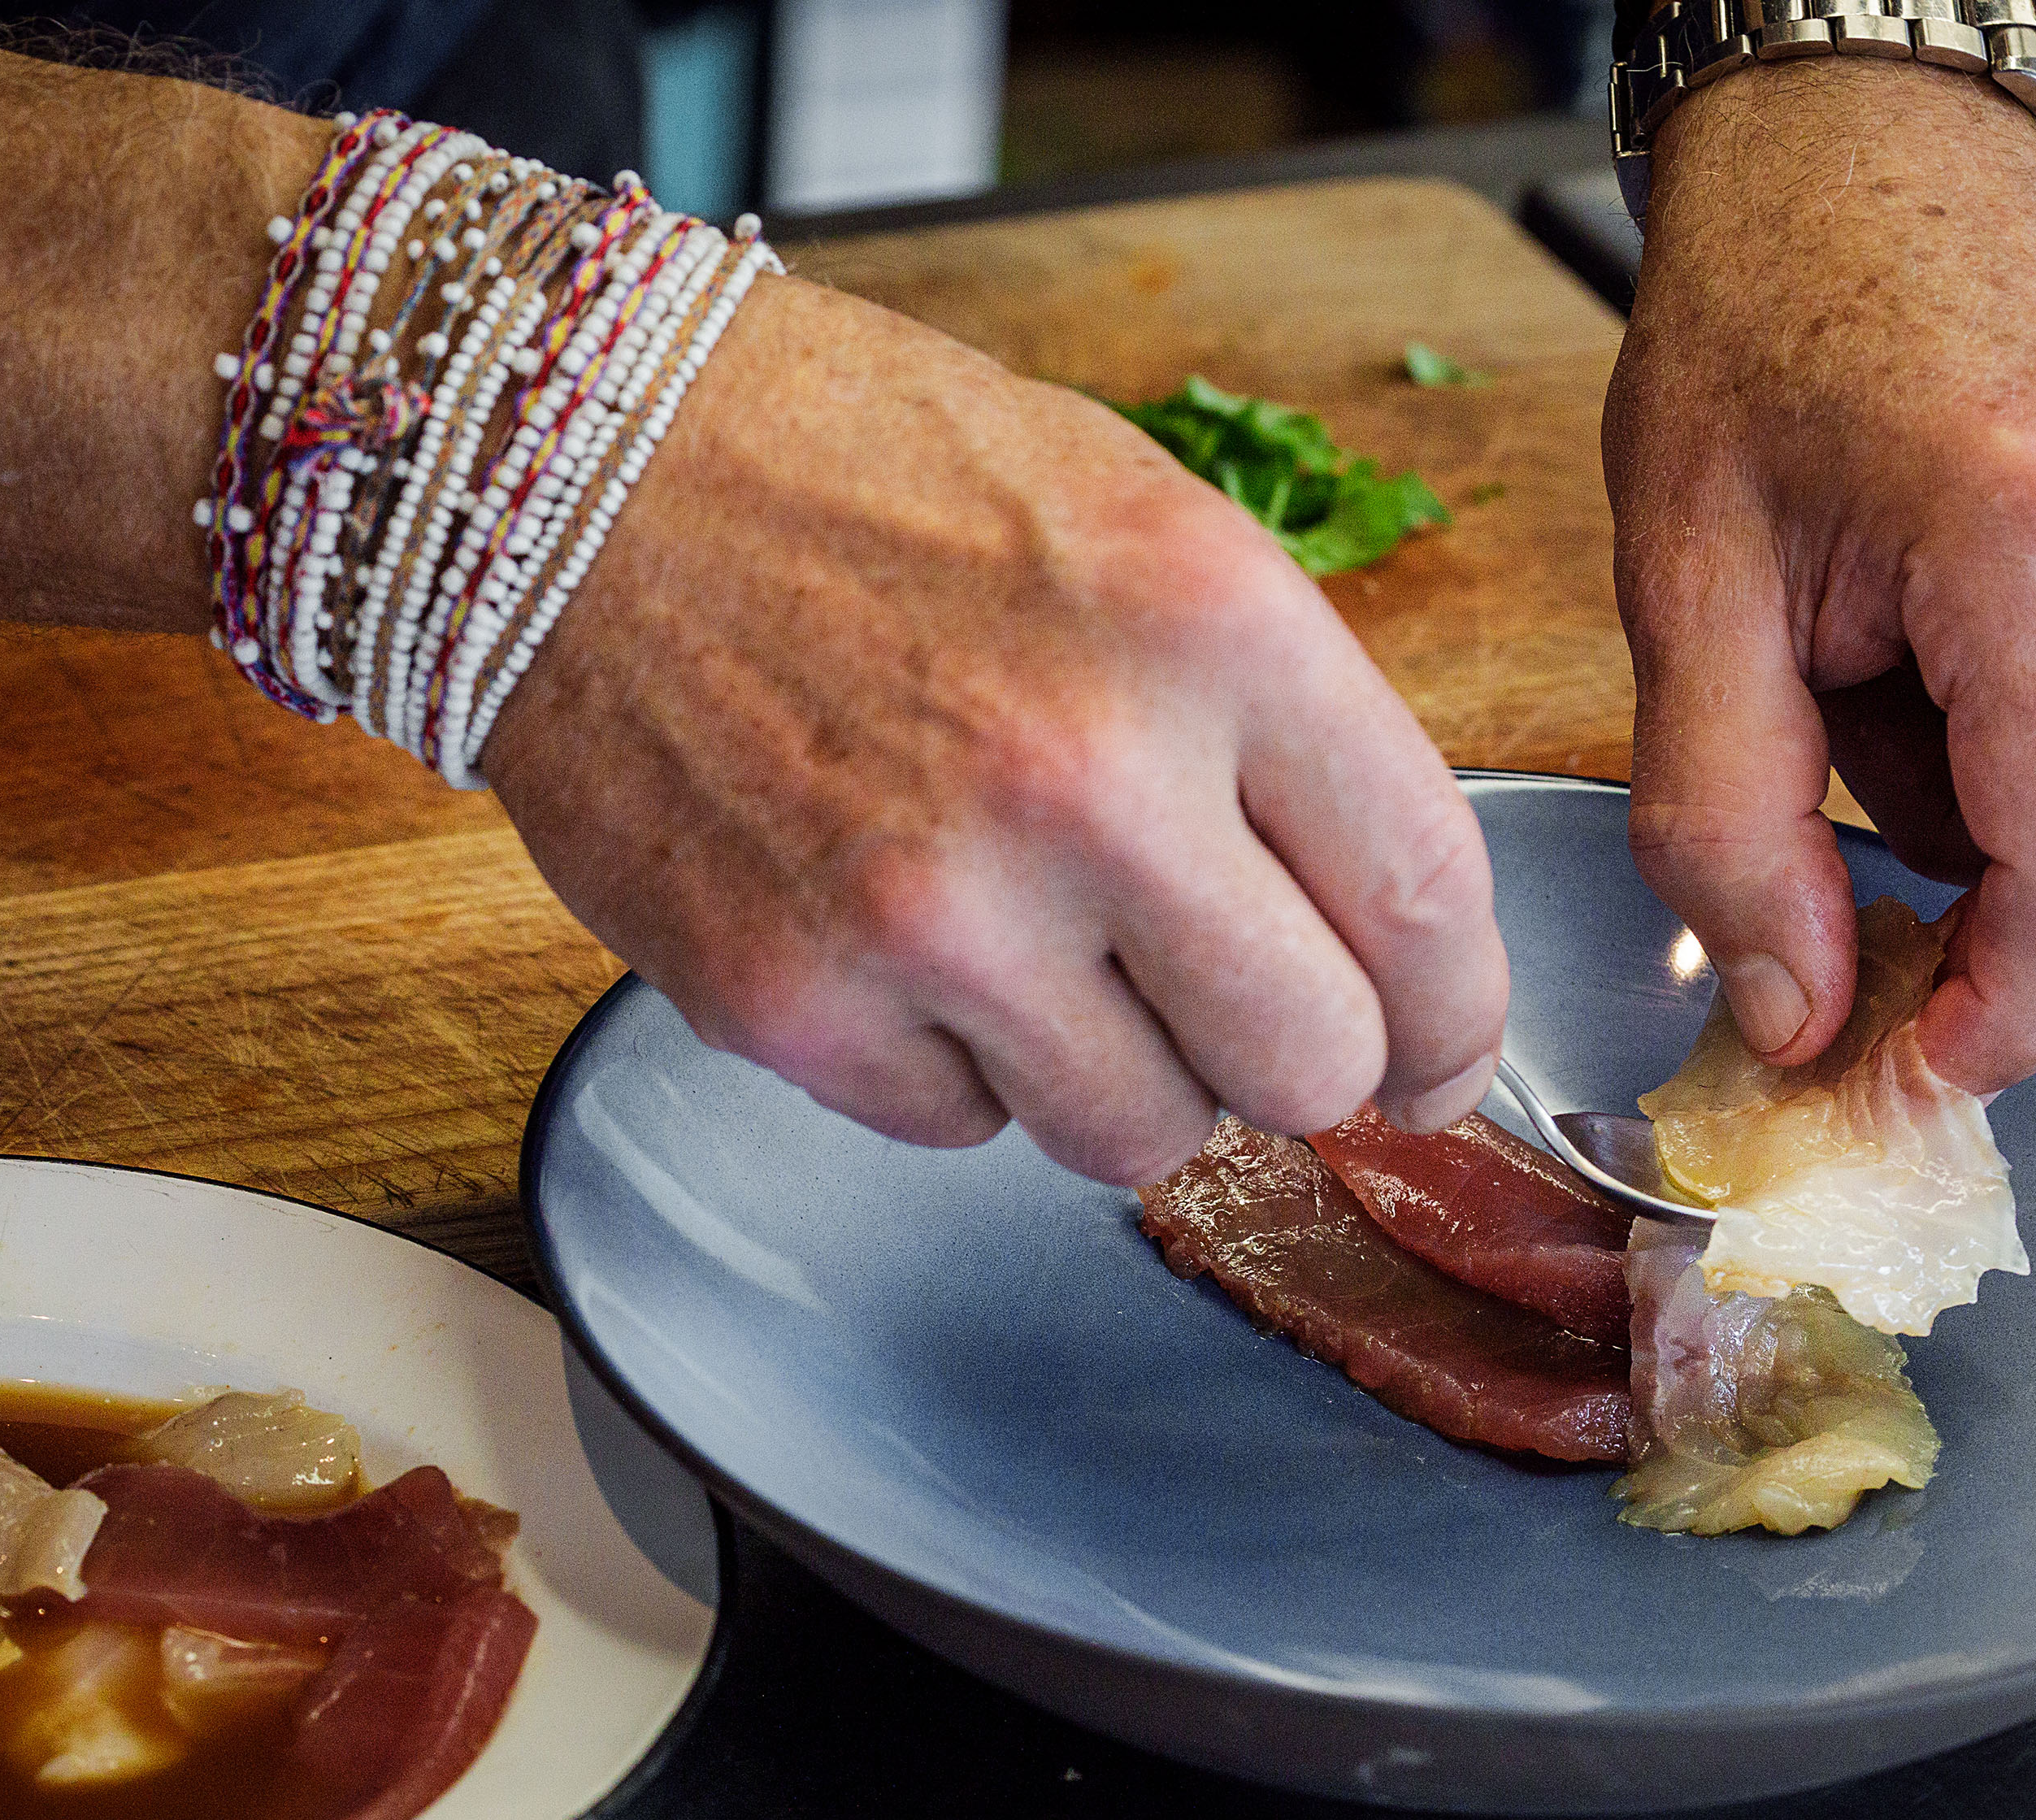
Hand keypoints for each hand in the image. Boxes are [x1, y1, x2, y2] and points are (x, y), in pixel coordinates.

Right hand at [487, 276, 1508, 1183]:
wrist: (579, 466)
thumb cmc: (873, 479)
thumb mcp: (1144, 526)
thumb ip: (1284, 737)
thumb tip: (1383, 958)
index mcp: (1210, 625)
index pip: (1425, 902)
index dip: (1456, 1015)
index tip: (1438, 1051)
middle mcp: (1084, 779)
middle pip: (1307, 1067)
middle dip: (1294, 1061)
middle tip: (1233, 1008)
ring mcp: (930, 911)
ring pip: (1140, 1137)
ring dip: (1121, 1071)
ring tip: (1040, 943)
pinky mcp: (790, 1003)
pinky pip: (963, 1131)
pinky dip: (956, 1064)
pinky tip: (904, 935)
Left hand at [1603, 61, 2035, 1092]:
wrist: (1872, 153)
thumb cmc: (1766, 325)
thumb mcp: (1683, 589)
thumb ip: (1728, 831)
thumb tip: (1801, 1016)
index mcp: (2031, 535)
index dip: (2001, 1017)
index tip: (1910, 1072)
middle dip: (1979, 921)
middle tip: (1834, 858)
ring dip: (2011, 825)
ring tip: (1887, 688)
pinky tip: (1959, 657)